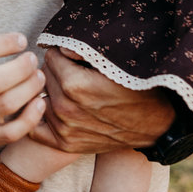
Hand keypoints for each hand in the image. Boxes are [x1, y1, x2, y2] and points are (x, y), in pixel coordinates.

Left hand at [30, 46, 173, 152]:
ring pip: (41, 98)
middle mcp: (66, 109)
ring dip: (50, 91)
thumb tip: (60, 47)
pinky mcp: (65, 144)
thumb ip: (84, 49)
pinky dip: (39, 116)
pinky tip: (51, 108)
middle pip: (44, 76)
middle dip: (55, 70)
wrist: (156, 124)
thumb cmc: (138, 87)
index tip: (74, 57)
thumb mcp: (116, 61)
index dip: (63, 53)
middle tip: (72, 71)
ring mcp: (65, 129)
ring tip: (68, 89)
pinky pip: (36, 128)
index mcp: (75, 85)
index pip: (51, 56)